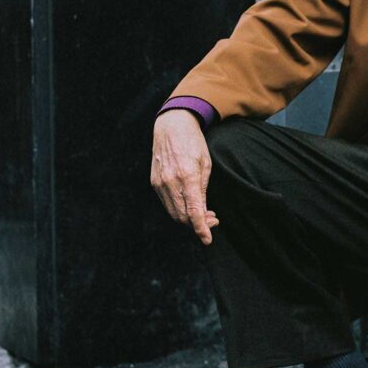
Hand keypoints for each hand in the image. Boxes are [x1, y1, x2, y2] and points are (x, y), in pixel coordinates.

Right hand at [150, 110, 219, 244]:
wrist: (171, 126)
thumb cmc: (193, 143)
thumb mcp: (206, 164)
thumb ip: (203, 190)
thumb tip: (203, 213)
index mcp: (187, 176)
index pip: (193, 212)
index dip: (201, 229)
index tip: (208, 240)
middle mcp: (170, 182)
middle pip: (182, 216)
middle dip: (198, 224)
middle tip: (213, 220)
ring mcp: (160, 183)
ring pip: (174, 213)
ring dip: (188, 218)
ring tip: (204, 213)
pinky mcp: (154, 182)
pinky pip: (167, 203)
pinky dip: (179, 209)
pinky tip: (190, 204)